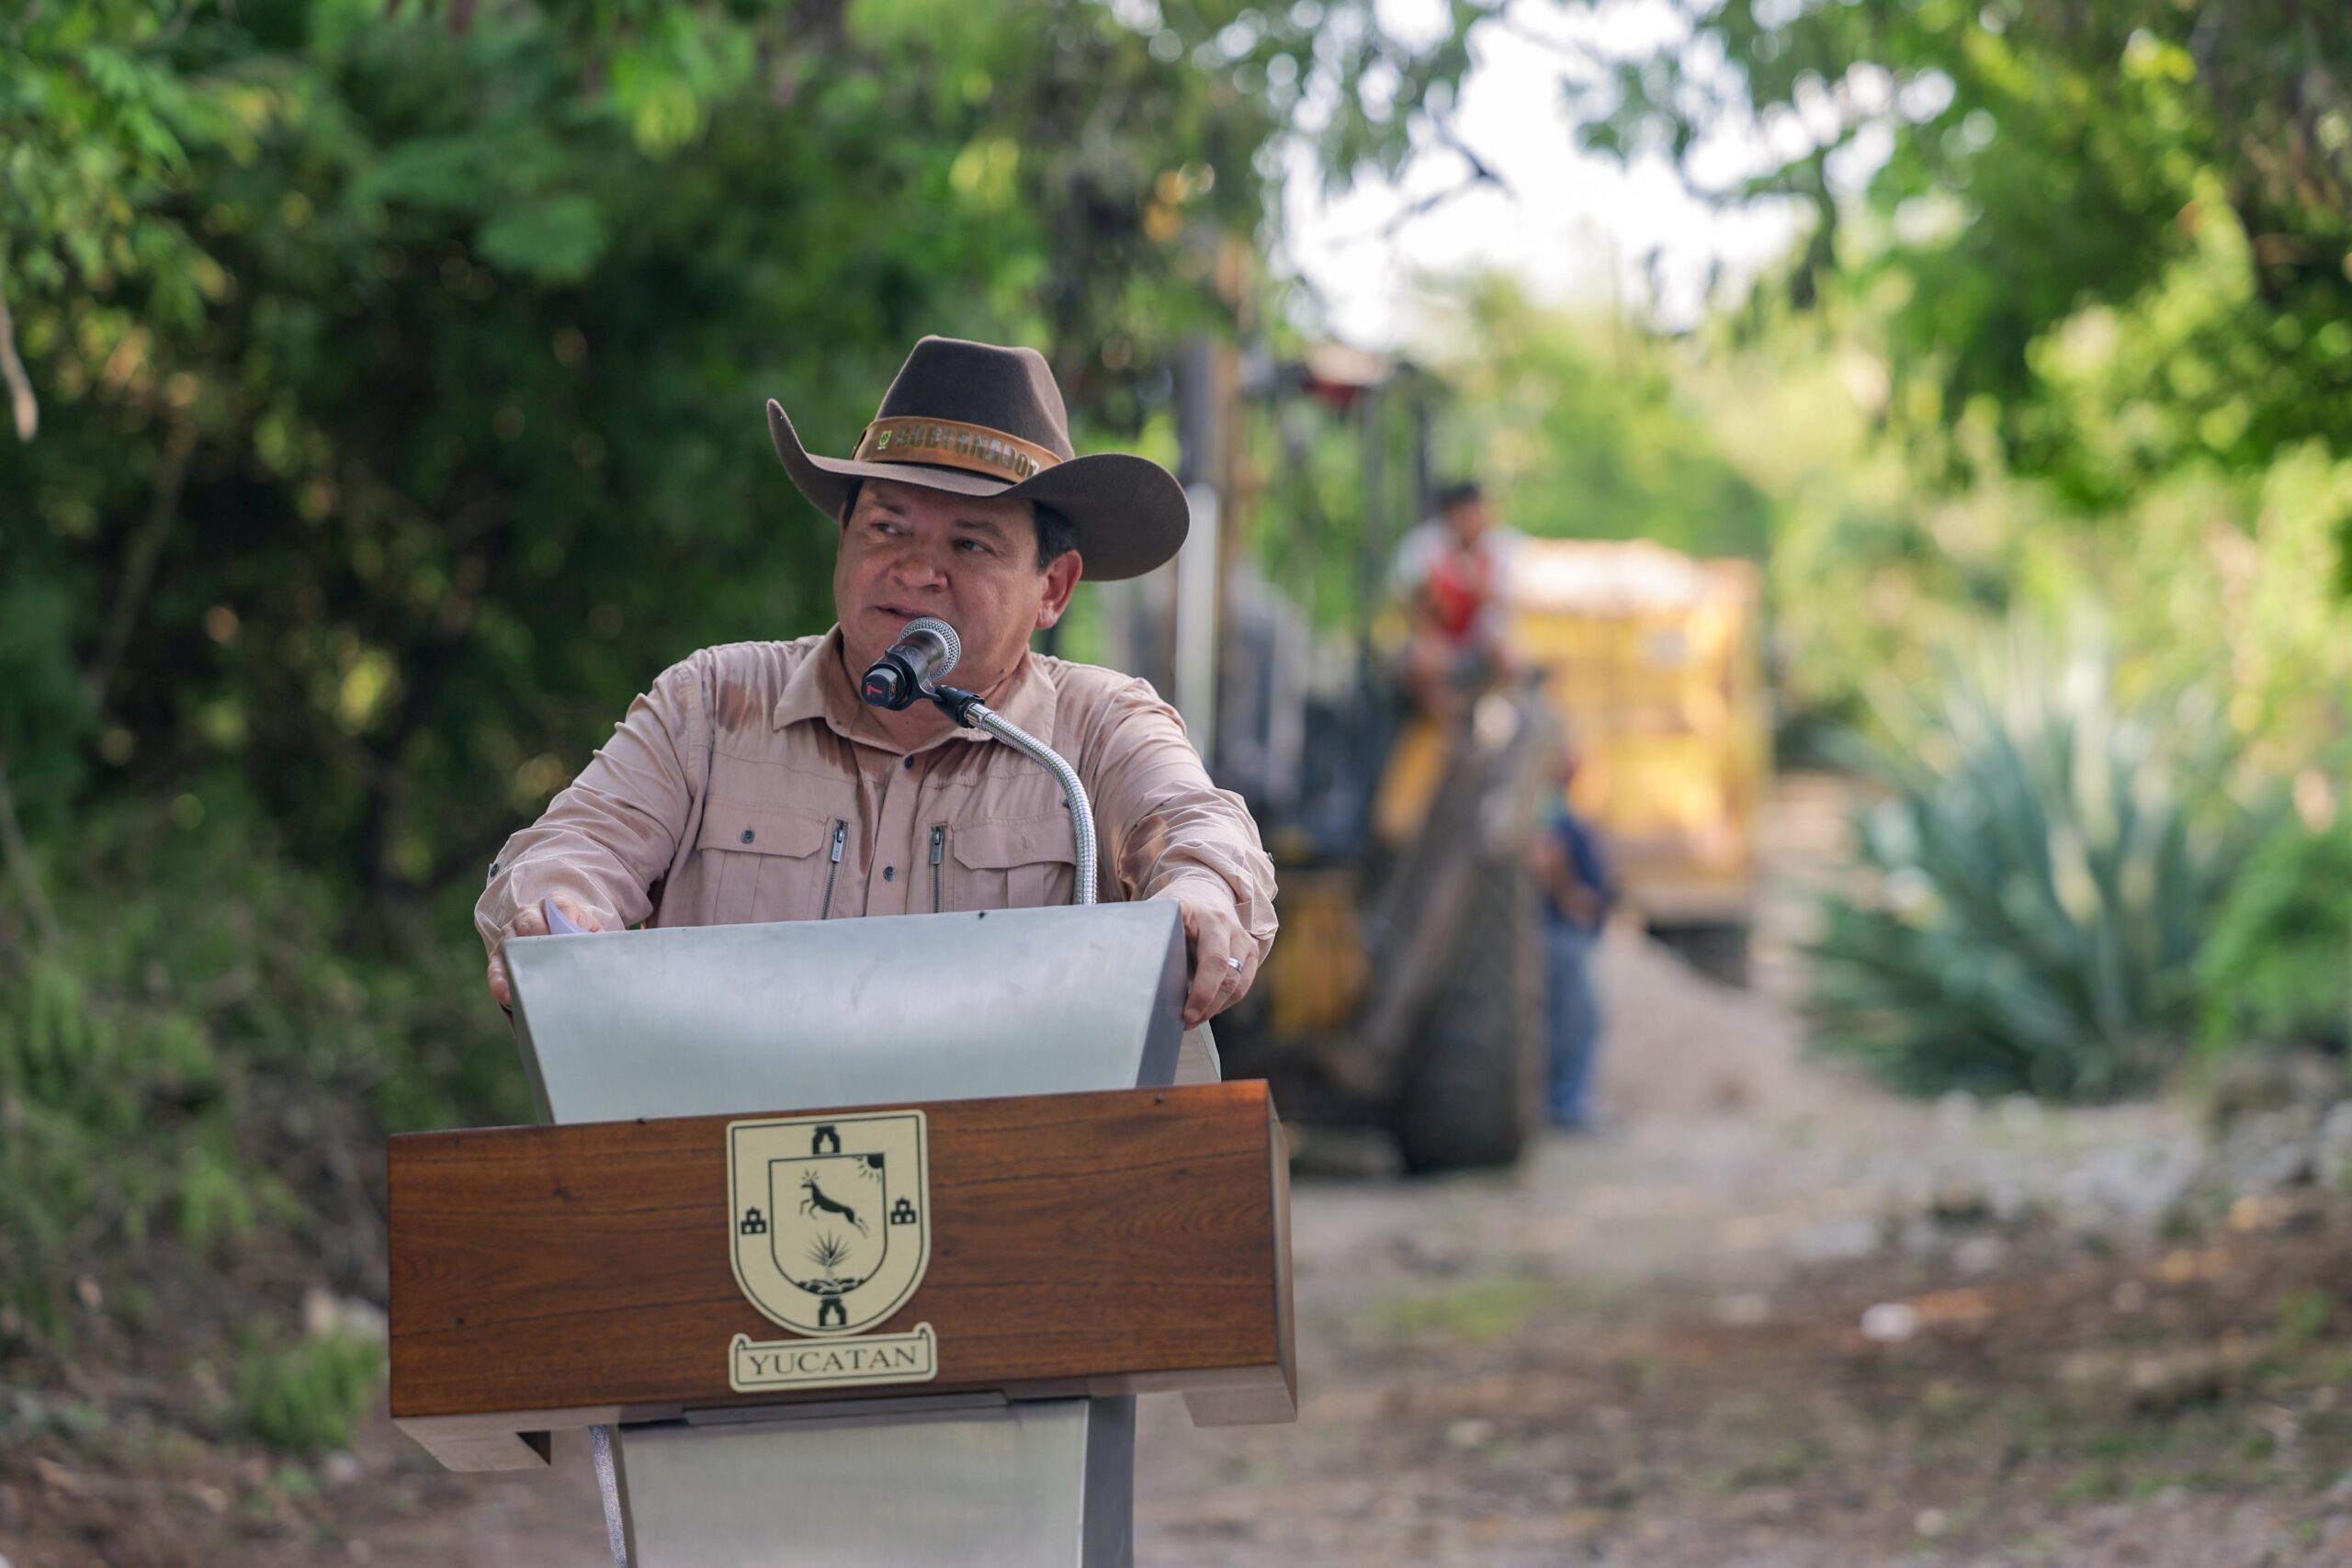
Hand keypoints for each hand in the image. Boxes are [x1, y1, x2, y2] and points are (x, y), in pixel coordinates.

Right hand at [486, 892, 603, 1007]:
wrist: (563, 941)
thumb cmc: (578, 937)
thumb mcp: (591, 935)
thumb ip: (595, 941)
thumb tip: (601, 955)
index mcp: (555, 905)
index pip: (558, 905)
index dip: (564, 918)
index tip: (570, 935)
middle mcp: (530, 914)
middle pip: (530, 920)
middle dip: (538, 937)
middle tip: (547, 958)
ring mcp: (512, 933)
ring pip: (510, 942)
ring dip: (514, 962)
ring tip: (520, 983)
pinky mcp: (500, 953)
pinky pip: (496, 964)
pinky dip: (499, 979)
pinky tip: (505, 994)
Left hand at [1162, 882, 1260, 1028]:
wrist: (1203, 892)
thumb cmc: (1173, 910)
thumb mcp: (1159, 916)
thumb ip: (1148, 937)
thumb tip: (1129, 969)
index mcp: (1203, 915)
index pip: (1213, 960)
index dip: (1202, 991)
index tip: (1186, 1014)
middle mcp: (1227, 926)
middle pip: (1228, 975)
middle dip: (1208, 1006)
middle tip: (1186, 1023)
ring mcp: (1242, 938)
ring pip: (1238, 984)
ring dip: (1215, 1008)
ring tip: (1192, 1019)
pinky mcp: (1251, 952)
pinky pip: (1242, 985)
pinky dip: (1224, 1002)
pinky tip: (1205, 1008)